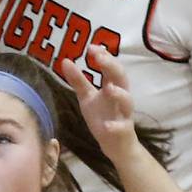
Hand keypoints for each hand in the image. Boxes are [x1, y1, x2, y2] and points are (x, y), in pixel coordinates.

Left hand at [61, 45, 137, 162]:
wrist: (116, 144)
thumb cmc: (103, 117)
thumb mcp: (87, 98)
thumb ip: (78, 81)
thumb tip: (64, 61)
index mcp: (113, 87)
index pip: (110, 68)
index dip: (103, 57)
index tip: (91, 47)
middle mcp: (121, 98)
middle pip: (122, 78)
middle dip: (112, 67)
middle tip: (100, 58)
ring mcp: (123, 115)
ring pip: (127, 102)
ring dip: (120, 94)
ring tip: (109, 89)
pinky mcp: (123, 132)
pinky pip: (122, 128)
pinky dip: (115, 127)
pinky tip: (107, 126)